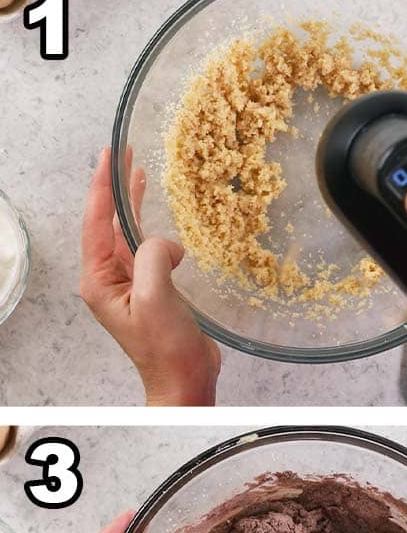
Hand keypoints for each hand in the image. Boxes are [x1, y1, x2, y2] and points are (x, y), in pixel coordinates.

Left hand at [81, 147, 221, 405]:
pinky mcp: (152, 290)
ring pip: (128, 234)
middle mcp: (109, 279)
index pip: (96, 222)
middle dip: (115, 188)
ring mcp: (130, 284)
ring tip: (140, 173)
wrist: (184, 380)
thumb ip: (152, 258)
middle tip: (124, 153)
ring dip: (134, 205)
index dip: (104, 186)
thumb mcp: (155, 298)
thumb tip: (166, 243)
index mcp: (99, 279)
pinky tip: (162, 219)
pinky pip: (148, 250)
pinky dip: (154, 230)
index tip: (110, 155)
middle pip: (108, 223)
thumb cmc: (166, 348)